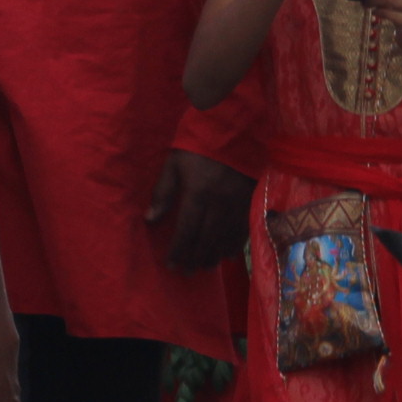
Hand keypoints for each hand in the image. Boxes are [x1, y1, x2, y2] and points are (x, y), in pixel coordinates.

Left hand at [143, 151, 254, 271]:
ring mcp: (239, 203)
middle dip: (195, 258)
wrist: (233, 129)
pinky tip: (227, 256)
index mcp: (199, 193)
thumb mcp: (173, 164)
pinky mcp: (251, 200)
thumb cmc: (197, 145)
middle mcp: (220, 203)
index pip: (187, 230)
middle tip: (186, 272)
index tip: (171, 265)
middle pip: (207, 239)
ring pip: (226, 238)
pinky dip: (234, 245)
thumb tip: (149, 219)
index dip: (179, 250)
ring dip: (214, 256)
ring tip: (203, 267)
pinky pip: (243, 230)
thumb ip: (162, 193)